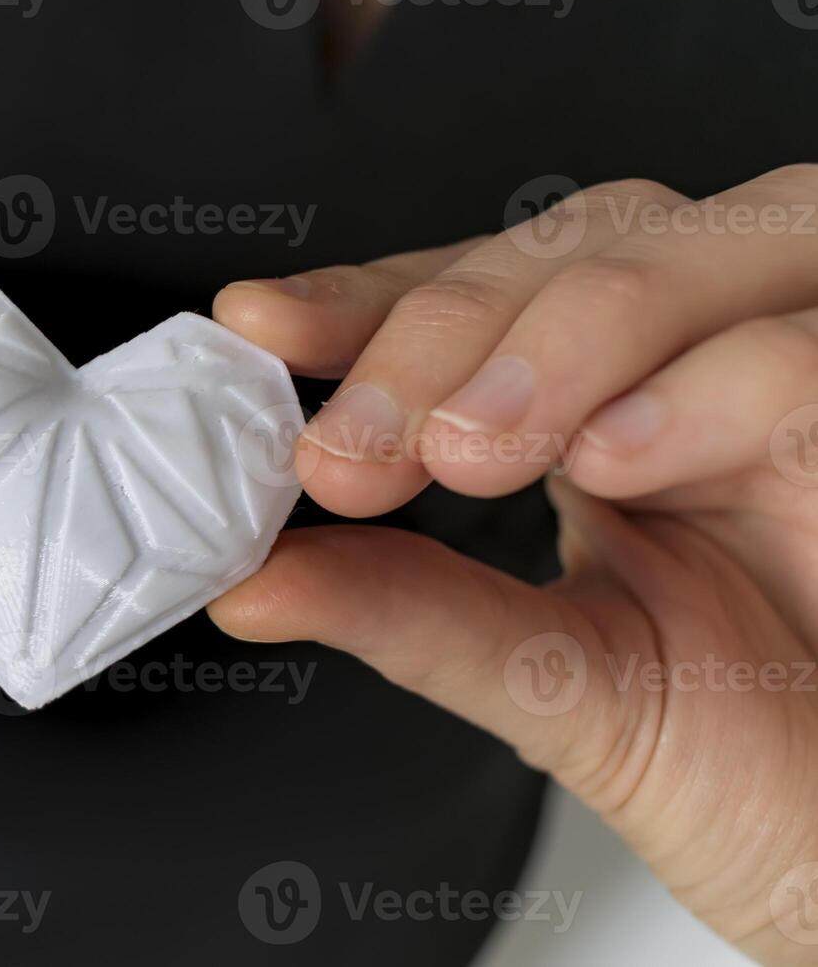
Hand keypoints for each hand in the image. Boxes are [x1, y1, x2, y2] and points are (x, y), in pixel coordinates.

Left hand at [211, 171, 817, 964]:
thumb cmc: (739, 762)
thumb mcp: (550, 683)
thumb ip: (410, 613)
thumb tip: (247, 584)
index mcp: (611, 404)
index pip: (480, 294)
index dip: (366, 300)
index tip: (260, 327)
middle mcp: (702, 363)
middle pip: (574, 246)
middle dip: (438, 334)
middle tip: (351, 451)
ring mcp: (798, 363)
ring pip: (686, 250)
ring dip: (554, 344)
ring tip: (464, 453)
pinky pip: (799, 355)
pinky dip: (700, 393)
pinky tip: (617, 461)